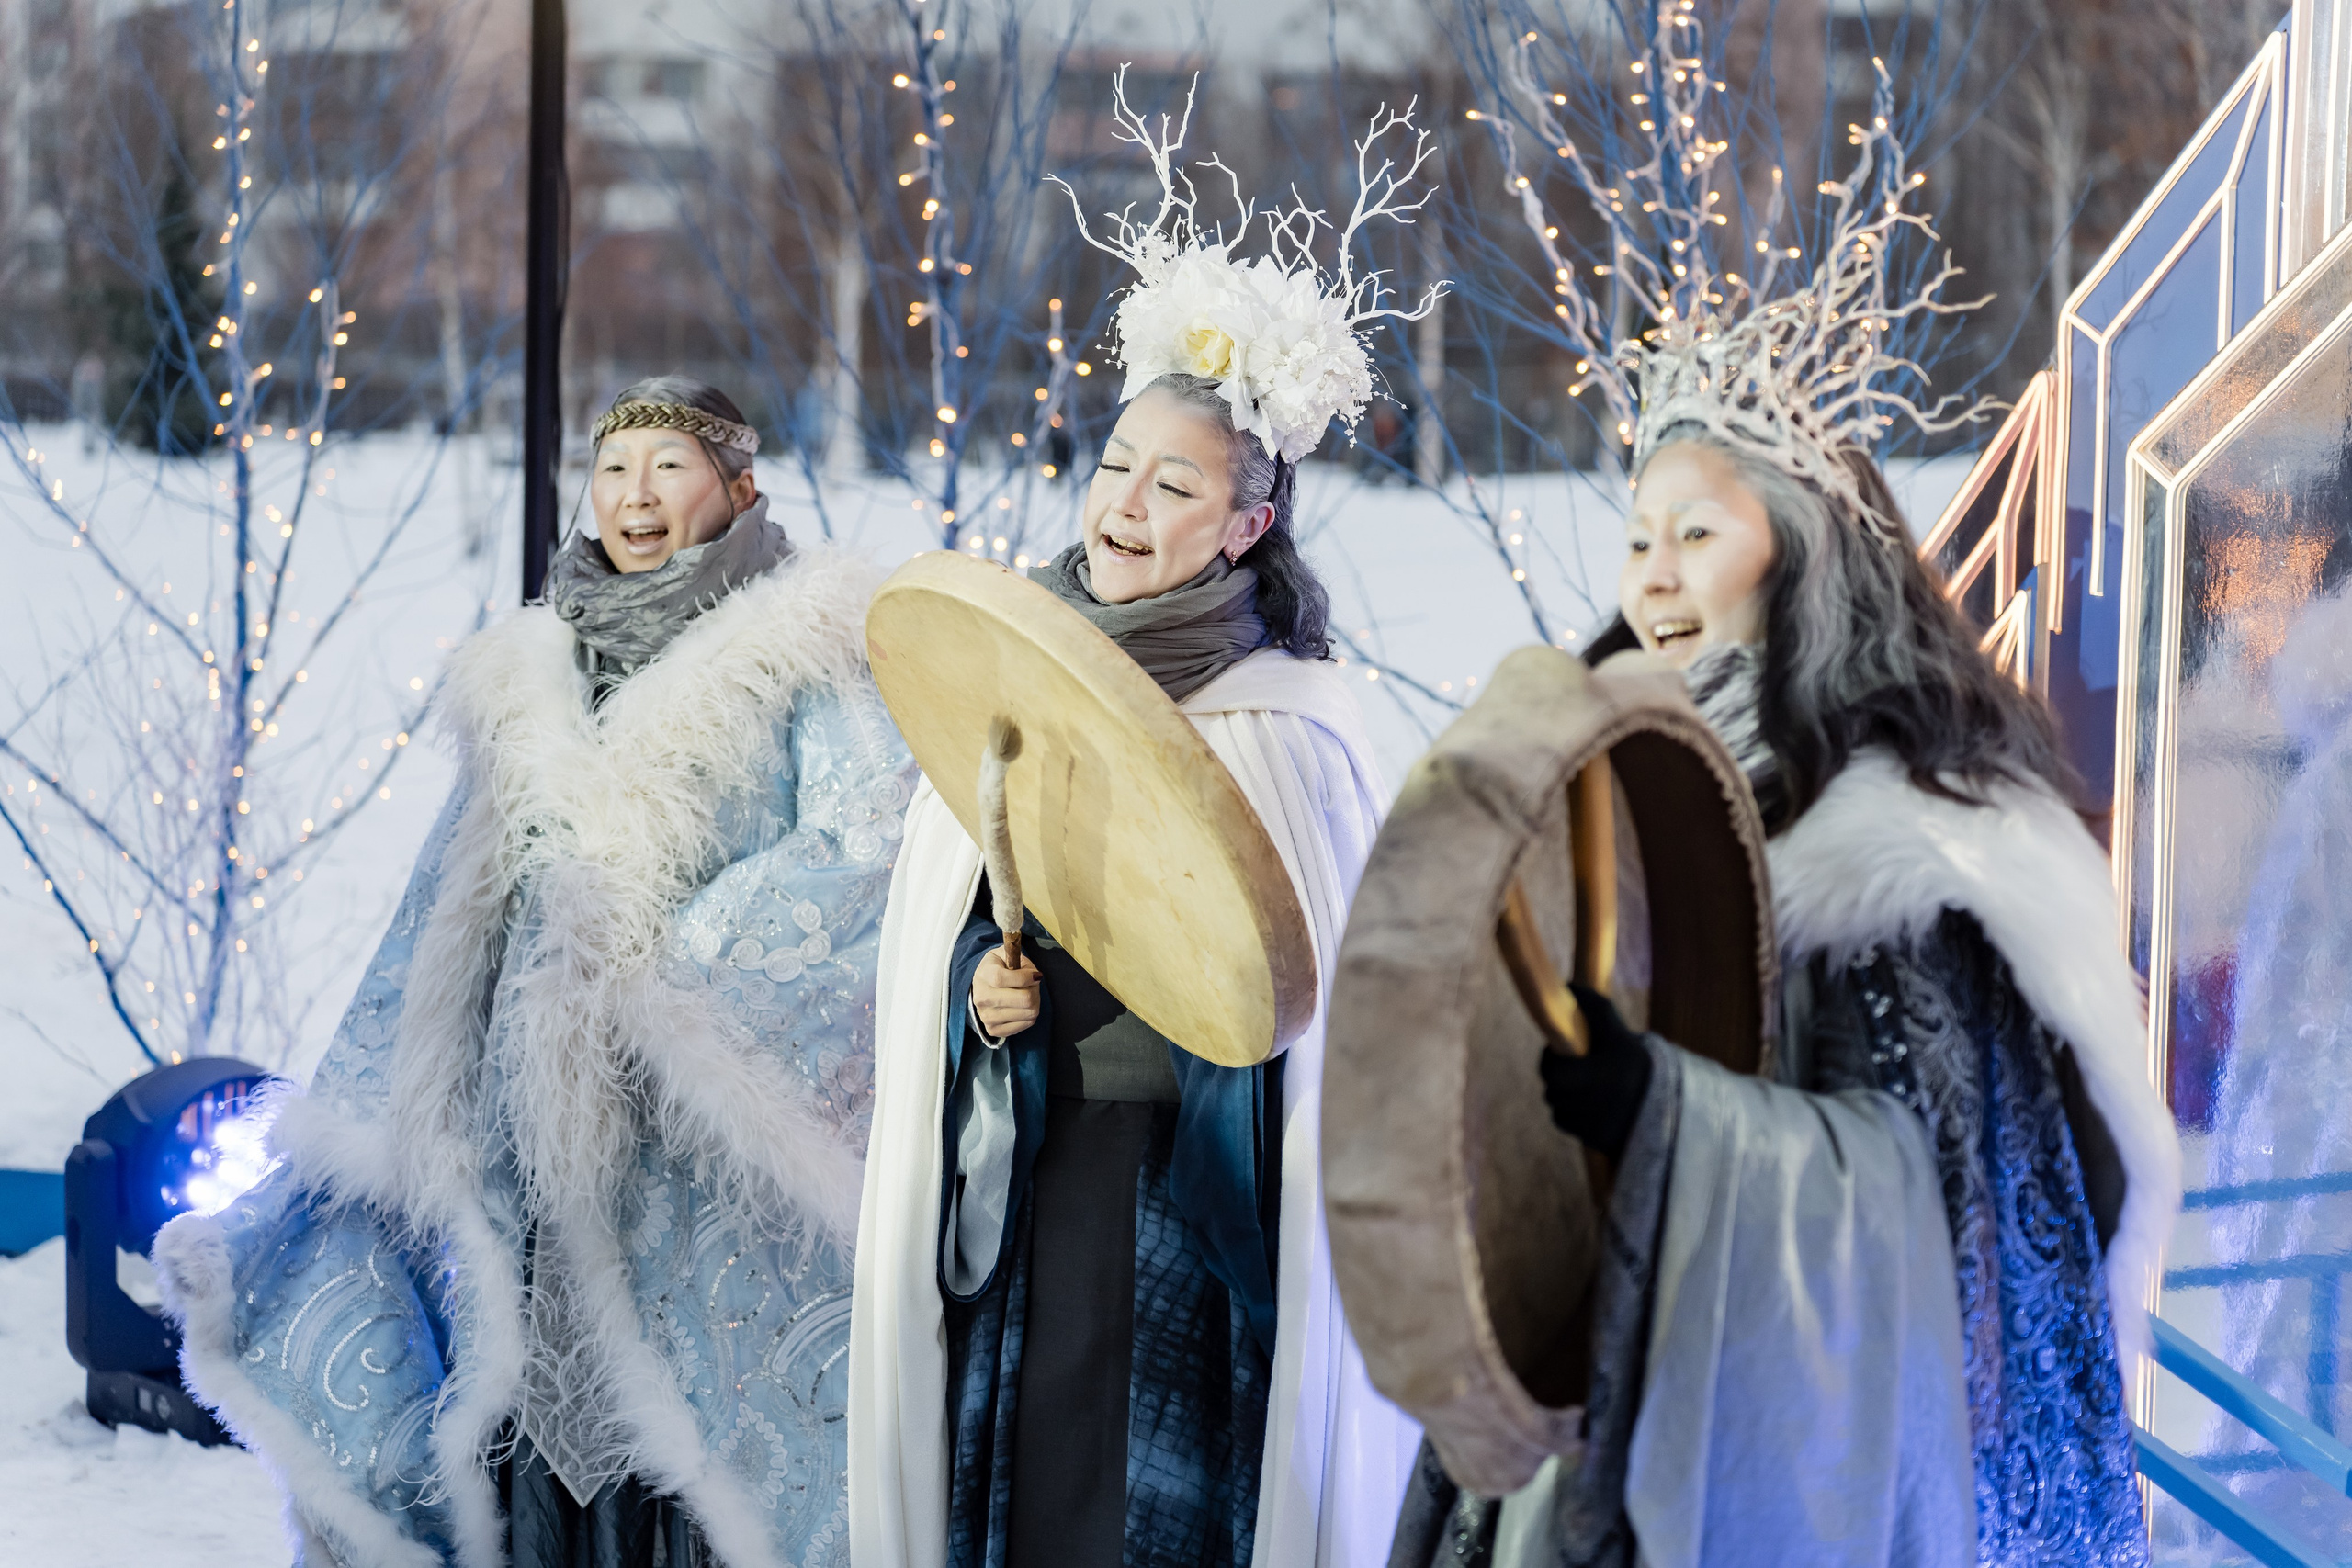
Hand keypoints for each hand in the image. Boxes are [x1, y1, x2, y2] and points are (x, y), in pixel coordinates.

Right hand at [973, 946, 1040, 1039]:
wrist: (982, 985)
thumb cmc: (998, 967)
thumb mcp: (1005, 954)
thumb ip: (1020, 959)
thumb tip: (1035, 977)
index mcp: (984, 975)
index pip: (1004, 979)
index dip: (1026, 978)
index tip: (1035, 975)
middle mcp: (982, 998)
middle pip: (1024, 999)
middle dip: (1035, 990)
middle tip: (1032, 985)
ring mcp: (986, 1017)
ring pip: (1029, 1013)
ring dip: (1034, 1002)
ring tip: (1026, 995)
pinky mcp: (993, 1030)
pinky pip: (1026, 1024)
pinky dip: (1030, 1015)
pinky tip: (1022, 1007)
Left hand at [1538, 982, 1652, 1160]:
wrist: (1669, 1106)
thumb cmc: (1637, 1064)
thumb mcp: (1619, 1034)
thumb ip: (1594, 1008)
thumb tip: (1569, 986)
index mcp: (1600, 1074)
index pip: (1552, 1072)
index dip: (1548, 1061)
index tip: (1560, 1053)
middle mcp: (1596, 1103)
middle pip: (1552, 1092)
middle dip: (1557, 1079)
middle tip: (1570, 1069)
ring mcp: (1596, 1125)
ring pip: (1557, 1109)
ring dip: (1564, 1098)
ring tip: (1584, 1086)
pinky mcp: (1597, 1140)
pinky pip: (1568, 1125)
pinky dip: (1572, 1116)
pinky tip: (1590, 1105)